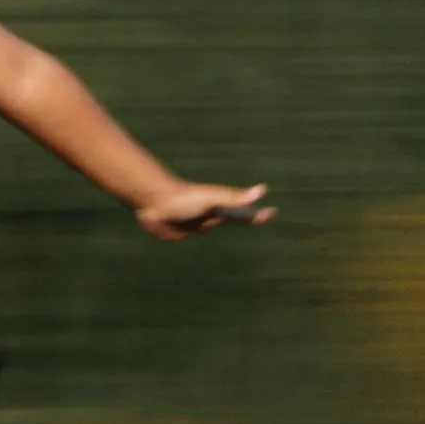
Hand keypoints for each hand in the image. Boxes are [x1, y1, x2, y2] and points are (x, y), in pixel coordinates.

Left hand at [134, 180, 273, 241]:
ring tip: (233, 218)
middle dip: (246, 216)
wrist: (152, 202)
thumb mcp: (212, 199)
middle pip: (232, 218)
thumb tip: (263, 190)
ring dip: (223, 222)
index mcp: (219, 207)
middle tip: (260, 216)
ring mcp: (197, 223)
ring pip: (213, 225)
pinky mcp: (183, 232)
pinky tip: (199, 228)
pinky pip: (195, 234)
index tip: (272, 212)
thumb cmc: (184, 198)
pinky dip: (201, 232)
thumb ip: (235, 197)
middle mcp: (210, 215)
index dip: (256, 214)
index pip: (243, 213)